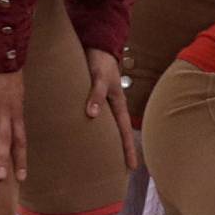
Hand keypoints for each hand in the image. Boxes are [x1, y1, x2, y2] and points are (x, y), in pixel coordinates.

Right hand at [0, 66, 27, 180]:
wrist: (2, 52)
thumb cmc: (9, 74)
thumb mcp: (16, 96)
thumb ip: (11, 113)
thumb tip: (8, 130)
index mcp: (16, 113)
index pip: (21, 140)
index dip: (21, 158)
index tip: (22, 177)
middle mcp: (5, 110)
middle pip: (5, 138)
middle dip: (3, 158)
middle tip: (0, 177)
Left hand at [84, 48, 139, 170]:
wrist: (95, 44)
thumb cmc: (100, 60)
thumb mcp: (99, 76)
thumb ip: (96, 94)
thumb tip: (93, 115)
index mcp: (117, 104)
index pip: (125, 132)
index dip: (128, 149)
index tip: (131, 167)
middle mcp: (111, 107)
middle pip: (117, 133)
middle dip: (119, 150)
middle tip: (118, 169)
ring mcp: (101, 103)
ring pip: (104, 127)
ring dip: (104, 141)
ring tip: (100, 158)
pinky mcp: (91, 98)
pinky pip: (92, 117)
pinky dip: (89, 128)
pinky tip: (83, 135)